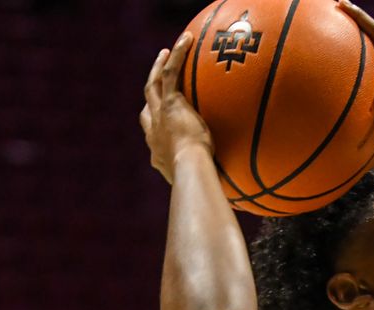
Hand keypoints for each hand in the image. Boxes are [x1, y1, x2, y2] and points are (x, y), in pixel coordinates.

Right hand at [139, 32, 213, 183]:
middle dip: (150, 93)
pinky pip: (170, 72)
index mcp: (158, 152)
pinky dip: (176, 56)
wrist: (191, 171)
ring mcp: (160, 115)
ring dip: (158, 67)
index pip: (152, 134)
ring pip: (154, 84)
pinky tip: (185, 40)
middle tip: (154, 81)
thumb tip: (225, 204)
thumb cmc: (199, 185)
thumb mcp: (200, 186)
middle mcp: (154, 132)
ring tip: (165, 53)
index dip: (153, 125)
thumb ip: (208, 186)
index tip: (158, 121)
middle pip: (147, 106)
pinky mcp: (170, 103)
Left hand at [338, 0, 373, 166]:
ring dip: (353, 18)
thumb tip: (348, 172)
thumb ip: (367, 153)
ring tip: (333, 4)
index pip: (367, 72)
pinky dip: (358, 17)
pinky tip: (342, 5)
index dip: (352, 63)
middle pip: (366, 47)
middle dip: (350, 35)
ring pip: (369, 33)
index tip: (333, 60)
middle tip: (327, 25)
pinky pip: (373, 29)